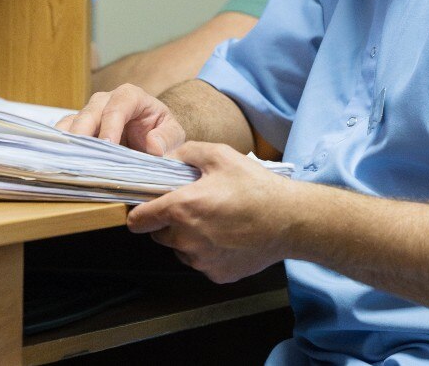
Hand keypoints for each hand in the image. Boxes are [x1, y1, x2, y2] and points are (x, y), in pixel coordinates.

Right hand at [54, 84, 185, 155]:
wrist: (151, 137)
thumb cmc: (162, 133)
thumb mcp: (174, 135)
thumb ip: (168, 138)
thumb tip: (154, 146)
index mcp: (131, 97)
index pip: (119, 105)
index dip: (111, 123)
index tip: (108, 144)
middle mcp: (105, 101)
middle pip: (90, 112)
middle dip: (84, 133)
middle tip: (81, 156)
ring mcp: (89, 114)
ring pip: (72, 122)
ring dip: (68, 142)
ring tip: (66, 161)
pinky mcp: (78, 128)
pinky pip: (63, 134)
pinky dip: (60, 147)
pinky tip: (59, 163)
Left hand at [127, 141, 299, 282]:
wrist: (289, 220)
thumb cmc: (256, 187)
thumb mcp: (221, 155)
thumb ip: (187, 153)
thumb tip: (166, 158)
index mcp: (182, 208)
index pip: (139, 219)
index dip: (139, 211)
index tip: (144, 207)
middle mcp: (187, 239)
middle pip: (159, 235)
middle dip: (169, 222)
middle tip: (193, 206)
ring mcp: (202, 261)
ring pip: (180, 250)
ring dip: (188, 237)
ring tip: (214, 220)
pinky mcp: (217, 274)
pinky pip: (201, 262)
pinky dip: (208, 251)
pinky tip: (227, 236)